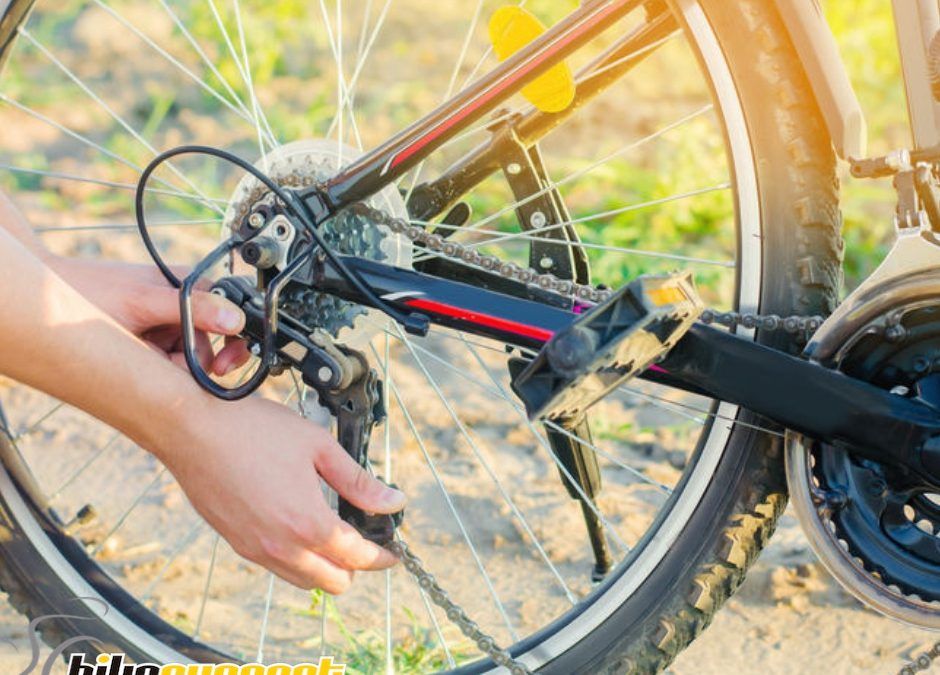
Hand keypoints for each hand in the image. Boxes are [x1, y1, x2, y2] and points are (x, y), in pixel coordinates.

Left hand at [50, 257, 249, 374]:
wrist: (43, 301)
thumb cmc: (87, 292)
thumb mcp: (143, 303)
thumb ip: (192, 311)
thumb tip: (235, 319)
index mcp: (188, 284)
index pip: (229, 315)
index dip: (231, 343)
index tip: (221, 368)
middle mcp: (182, 300)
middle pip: (211, 340)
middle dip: (199, 360)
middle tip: (193, 375)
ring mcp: (166, 320)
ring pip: (190, 354)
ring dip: (174, 365)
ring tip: (148, 359)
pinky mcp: (152, 336)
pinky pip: (171, 357)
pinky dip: (161, 365)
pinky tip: (144, 361)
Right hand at [156, 394, 404, 592]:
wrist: (192, 429)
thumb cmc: (253, 430)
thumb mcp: (318, 446)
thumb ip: (358, 481)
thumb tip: (393, 501)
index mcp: (308, 523)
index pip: (357, 557)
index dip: (382, 556)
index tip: (392, 550)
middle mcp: (281, 547)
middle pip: (334, 582)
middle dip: (356, 566)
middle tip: (364, 539)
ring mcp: (255, 550)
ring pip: (304, 580)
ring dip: (325, 566)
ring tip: (333, 532)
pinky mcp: (237, 544)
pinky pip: (277, 567)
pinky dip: (297, 558)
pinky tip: (299, 526)